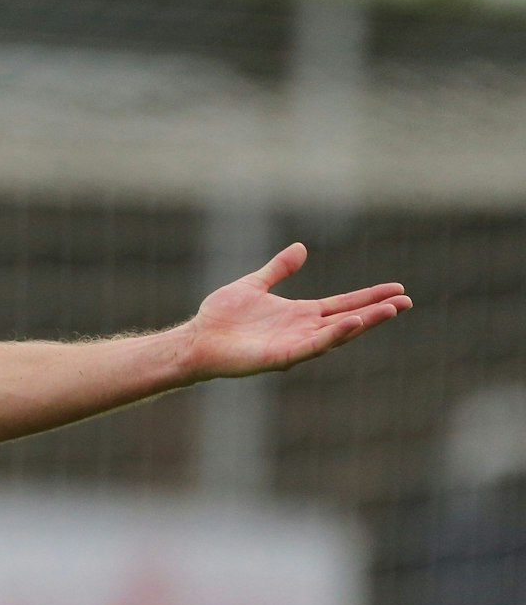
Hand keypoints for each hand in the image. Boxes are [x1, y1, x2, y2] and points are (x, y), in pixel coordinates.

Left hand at [186, 243, 410, 380]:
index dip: (369, 297)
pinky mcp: (282, 356)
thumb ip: (278, 269)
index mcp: (300, 314)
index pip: (343, 304)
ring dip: (363, 322)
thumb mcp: (255, 284)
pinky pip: (313, 346)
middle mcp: (303, 330)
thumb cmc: (221, 317)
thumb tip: (300, 248)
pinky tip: (353, 323)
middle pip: (349, 319)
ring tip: (390, 311)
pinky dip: (334, 336)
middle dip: (377, 311)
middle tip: (406, 301)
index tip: (397, 289)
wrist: (196, 339)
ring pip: (337, 334)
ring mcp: (295, 344)